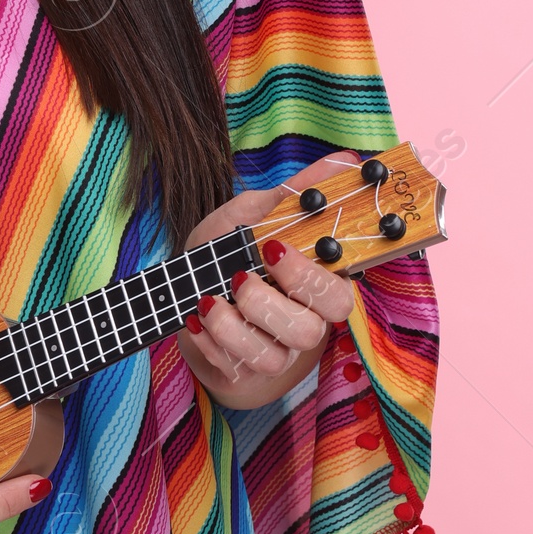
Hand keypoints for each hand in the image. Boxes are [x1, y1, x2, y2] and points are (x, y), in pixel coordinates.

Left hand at [179, 154, 355, 409]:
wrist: (185, 295)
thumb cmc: (227, 253)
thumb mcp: (253, 215)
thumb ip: (294, 194)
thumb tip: (347, 159)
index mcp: (315, 286)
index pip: (341, 293)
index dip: (313, 277)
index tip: (274, 248)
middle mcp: (304, 324)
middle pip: (312, 329)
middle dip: (272, 303)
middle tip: (240, 276)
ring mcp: (275, 354)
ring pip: (273, 356)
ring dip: (235, 326)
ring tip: (209, 298)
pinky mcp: (243, 374)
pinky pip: (234, 368)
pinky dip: (210, 340)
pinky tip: (195, 316)